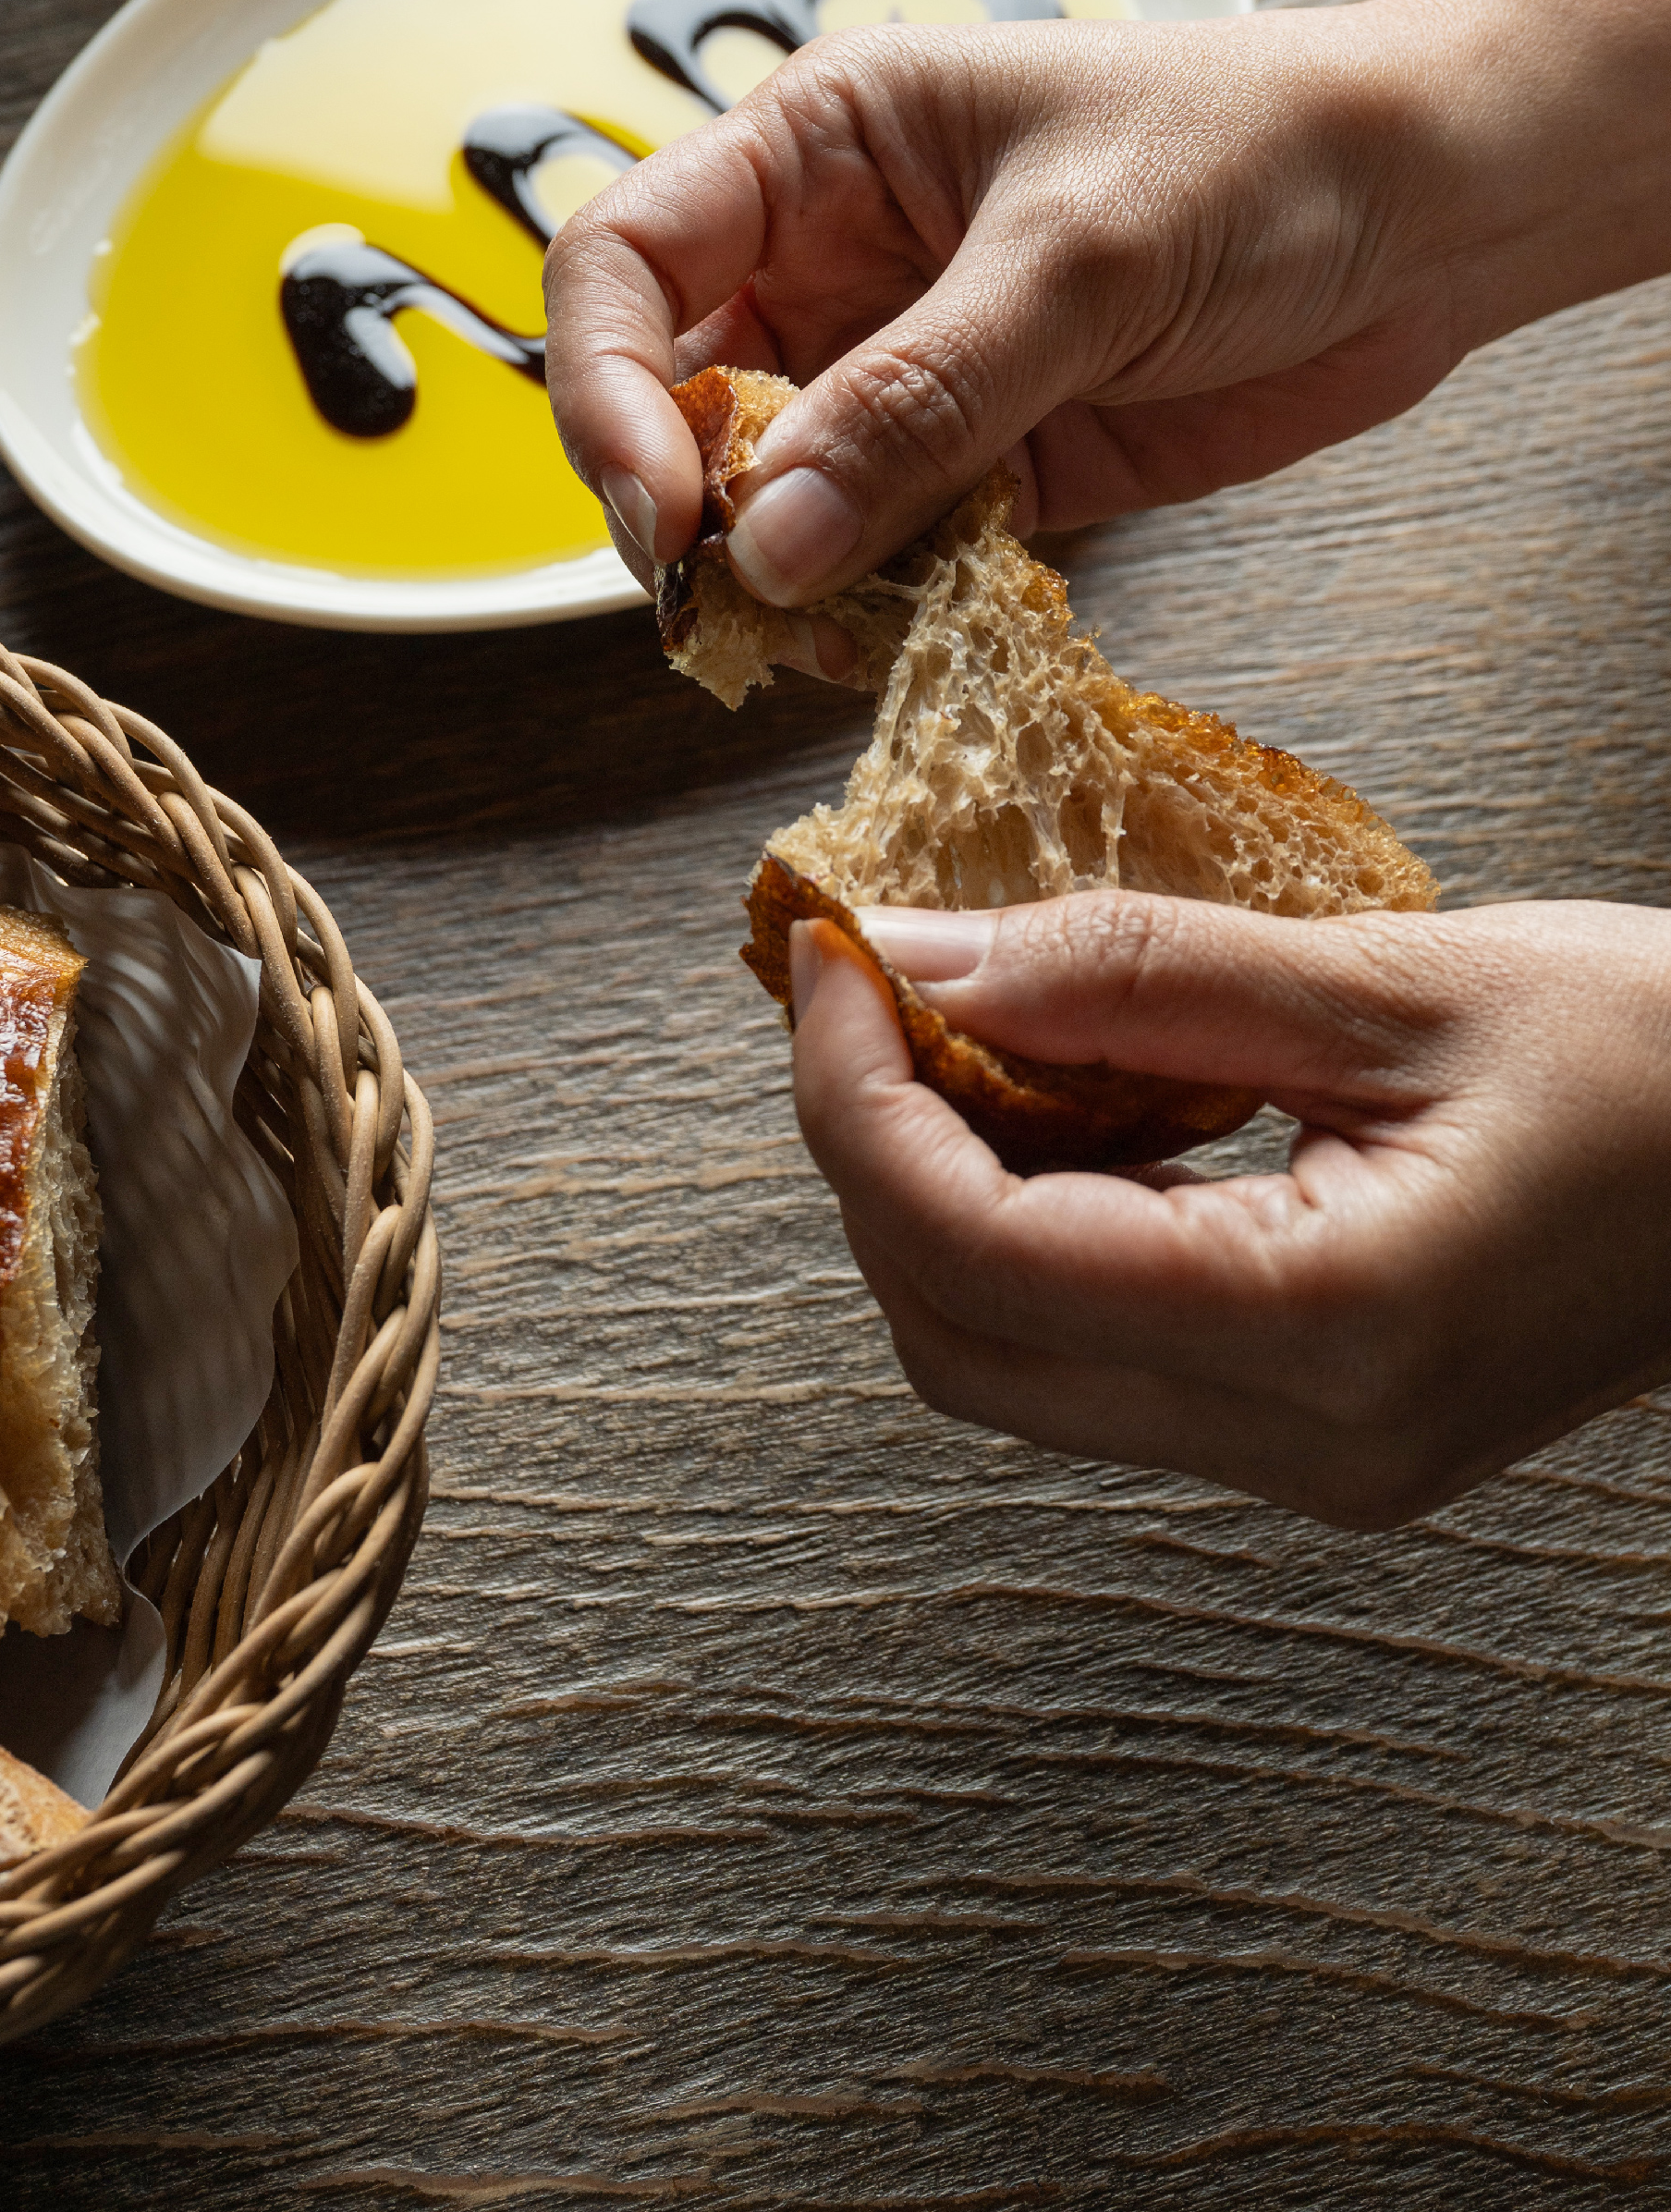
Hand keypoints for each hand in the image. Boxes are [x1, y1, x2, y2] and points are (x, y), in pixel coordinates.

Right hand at [543, 0, 1670, 617]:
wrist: (1435, 210)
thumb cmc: (1267, 151)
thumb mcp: (1084, 258)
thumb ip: (922, 399)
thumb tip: (772, 540)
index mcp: (821, 149)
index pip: (626, 260)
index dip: (602, 384)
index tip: (663, 502)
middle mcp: (833, 263)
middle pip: (669, 398)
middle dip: (677, 507)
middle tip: (720, 606)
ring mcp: (900, 372)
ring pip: (766, 499)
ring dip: (769, 580)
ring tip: (811, 639)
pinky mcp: (979, 466)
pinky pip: (874, 557)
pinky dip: (863, 612)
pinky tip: (886, 640)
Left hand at [786, 892, 1670, 1525]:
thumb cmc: (1670, 1061)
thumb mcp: (1398, 977)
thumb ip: (1137, 973)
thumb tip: (919, 953)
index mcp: (1330, 1330)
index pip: (975, 1250)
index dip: (853, 1098)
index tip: (827, 956)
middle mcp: (1308, 1442)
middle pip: (958, 1339)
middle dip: (868, 1153)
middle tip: (866, 982)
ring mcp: (1316, 1461)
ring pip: (1013, 1360)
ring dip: (942, 1191)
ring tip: (968, 1019)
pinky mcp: (1323, 1431)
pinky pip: (1104, 1350)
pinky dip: (1037, 1223)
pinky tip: (1077, 1096)